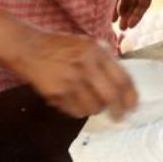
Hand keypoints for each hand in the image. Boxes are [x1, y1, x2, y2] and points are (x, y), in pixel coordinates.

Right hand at [13, 31, 136, 118]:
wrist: (28, 48)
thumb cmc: (61, 46)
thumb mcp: (87, 44)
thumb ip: (105, 60)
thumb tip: (123, 85)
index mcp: (96, 51)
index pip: (121, 77)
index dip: (130, 95)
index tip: (134, 106)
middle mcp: (85, 65)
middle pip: (110, 96)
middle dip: (118, 110)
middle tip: (119, 117)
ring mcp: (70, 81)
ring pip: (93, 107)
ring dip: (95, 109)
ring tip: (91, 102)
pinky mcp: (56, 93)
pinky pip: (75, 111)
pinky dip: (79, 110)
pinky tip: (74, 101)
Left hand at [115, 0, 153, 31]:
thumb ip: (125, 3)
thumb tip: (123, 15)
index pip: (144, 5)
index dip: (136, 17)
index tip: (128, 27)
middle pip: (135, 3)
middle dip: (128, 15)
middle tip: (121, 28)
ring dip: (120, 10)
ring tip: (113, 21)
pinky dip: (116, 2)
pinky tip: (109, 10)